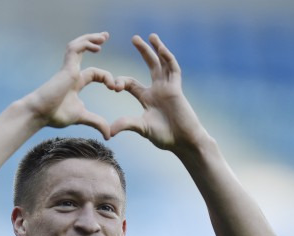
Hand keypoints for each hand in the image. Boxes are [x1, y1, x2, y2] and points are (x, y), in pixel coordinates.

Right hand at [24, 32, 120, 139]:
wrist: (39, 113)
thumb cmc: (55, 115)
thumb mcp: (83, 117)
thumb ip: (97, 122)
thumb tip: (109, 135)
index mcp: (76, 83)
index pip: (94, 74)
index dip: (106, 78)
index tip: (115, 88)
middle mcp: (72, 73)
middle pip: (83, 52)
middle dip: (94, 42)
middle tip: (105, 37)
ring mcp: (68, 69)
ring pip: (78, 46)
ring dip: (90, 38)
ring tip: (103, 36)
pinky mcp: (66, 67)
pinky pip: (75, 49)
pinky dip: (86, 44)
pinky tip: (97, 46)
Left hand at [110, 34, 207, 150]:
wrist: (184, 141)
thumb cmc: (165, 136)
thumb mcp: (142, 128)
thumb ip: (126, 124)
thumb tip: (109, 132)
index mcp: (147, 98)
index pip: (131, 83)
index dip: (120, 82)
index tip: (113, 86)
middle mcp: (158, 89)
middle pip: (150, 65)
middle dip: (143, 51)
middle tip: (134, 38)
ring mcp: (168, 88)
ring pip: (163, 64)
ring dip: (158, 49)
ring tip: (151, 36)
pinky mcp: (177, 89)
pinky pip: (173, 70)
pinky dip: (167, 59)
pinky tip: (161, 49)